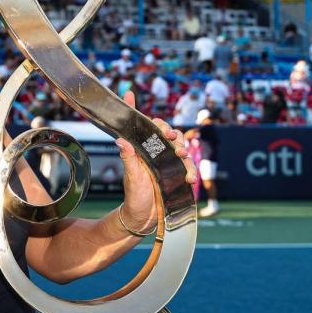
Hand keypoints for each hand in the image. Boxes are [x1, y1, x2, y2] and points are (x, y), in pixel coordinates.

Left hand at [116, 92, 197, 233]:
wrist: (145, 219)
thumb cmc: (135, 198)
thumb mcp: (132, 178)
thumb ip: (129, 160)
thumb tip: (120, 140)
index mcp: (140, 151)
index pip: (138, 127)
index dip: (133, 109)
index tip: (128, 93)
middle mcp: (154, 153)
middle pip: (164, 132)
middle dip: (169, 130)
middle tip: (171, 136)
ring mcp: (167, 163)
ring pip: (179, 146)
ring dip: (182, 147)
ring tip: (182, 154)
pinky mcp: (177, 173)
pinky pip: (188, 166)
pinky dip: (191, 169)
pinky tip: (189, 178)